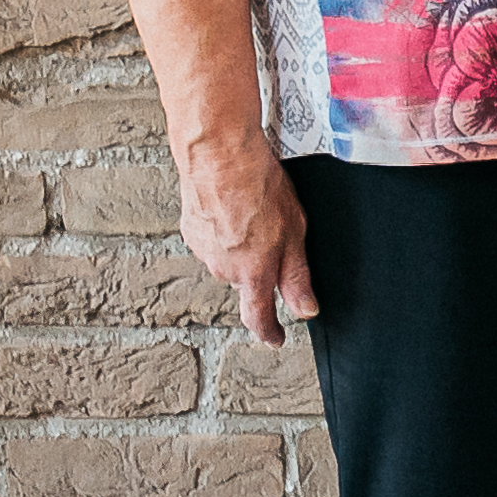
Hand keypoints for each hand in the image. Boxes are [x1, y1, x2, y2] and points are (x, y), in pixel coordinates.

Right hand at [176, 123, 315, 341]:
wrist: (220, 157)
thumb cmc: (260, 189)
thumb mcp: (295, 234)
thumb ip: (297, 277)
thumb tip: (306, 310)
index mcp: (252, 274)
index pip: (258, 318)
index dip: (269, 333)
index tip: (276, 339)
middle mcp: (224, 269)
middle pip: (246, 281)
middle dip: (260, 267)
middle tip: (272, 234)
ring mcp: (204, 250)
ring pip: (229, 259)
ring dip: (242, 245)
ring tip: (254, 213)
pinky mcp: (191, 230)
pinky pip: (213, 239)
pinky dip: (225, 229)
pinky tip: (234, 207)